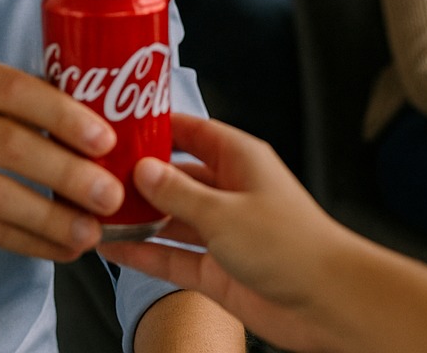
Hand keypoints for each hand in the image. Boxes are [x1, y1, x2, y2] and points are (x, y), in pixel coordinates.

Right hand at [0, 57, 124, 261]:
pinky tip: (59, 250)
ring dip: (49, 217)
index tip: (104, 139)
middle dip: (66, 173)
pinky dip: (25, 242)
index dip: (62, 114)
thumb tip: (103, 122)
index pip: (15, 90)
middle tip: (110, 194)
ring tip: (90, 234)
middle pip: (10, 144)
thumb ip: (20, 102)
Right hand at [100, 114, 359, 352]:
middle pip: (175, 176)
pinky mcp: (218, 269)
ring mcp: (223, 232)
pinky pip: (172, 256)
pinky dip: (144, 253)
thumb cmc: (294, 246)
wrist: (329, 303)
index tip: (120, 123)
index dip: (157, 126)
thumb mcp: (223, 211)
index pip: (192, 131)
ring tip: (97, 210)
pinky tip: (114, 248)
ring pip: (170, 218)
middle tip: (96, 172)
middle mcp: (230, 192)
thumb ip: (177, 192)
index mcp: (240, 160)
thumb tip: (142, 170)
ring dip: (138, 217)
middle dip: (139, 176)